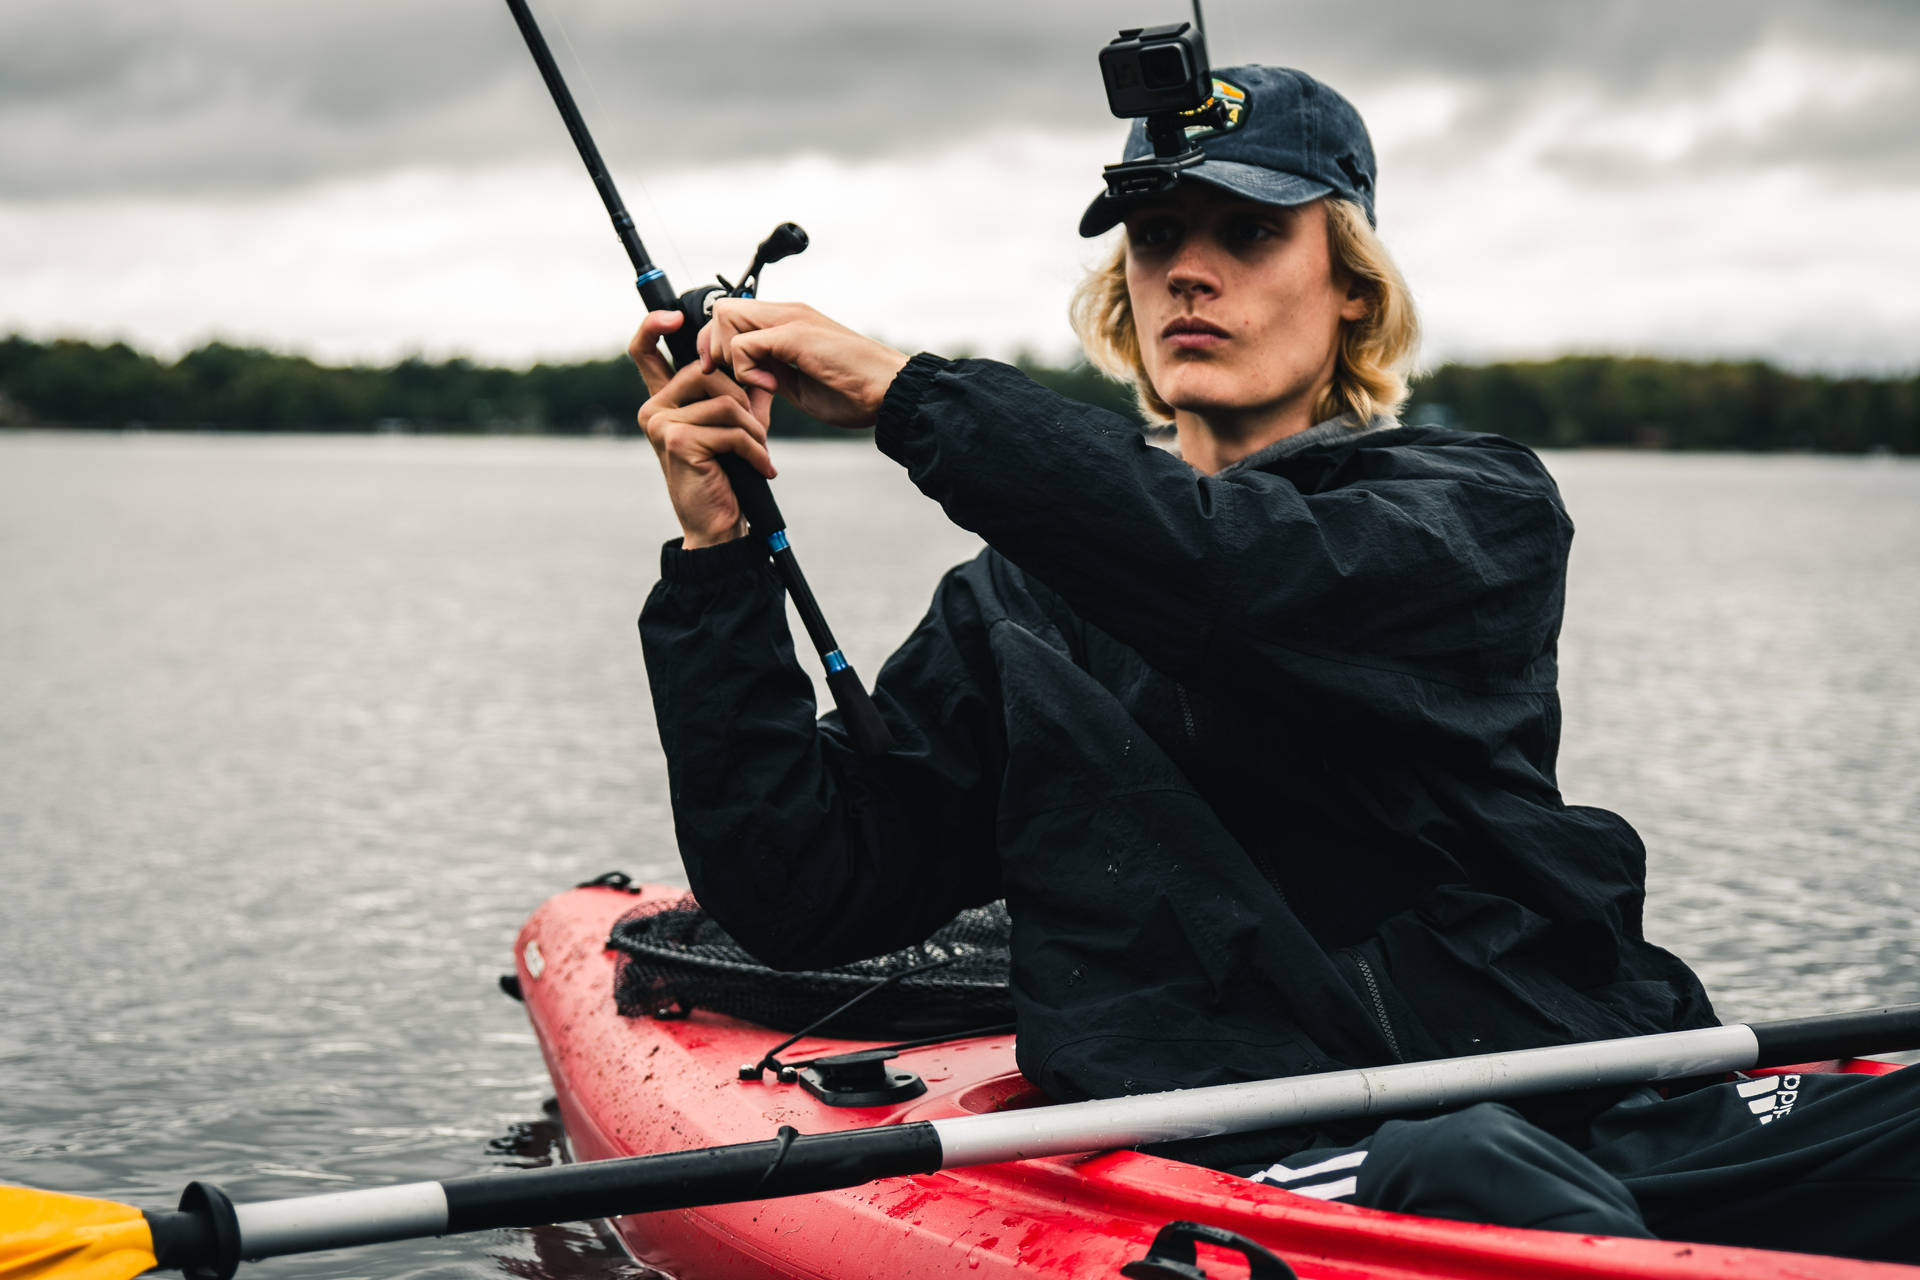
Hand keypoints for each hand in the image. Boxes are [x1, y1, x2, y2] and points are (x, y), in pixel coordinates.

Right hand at [629, 310, 775, 548]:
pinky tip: (761, 468)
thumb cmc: (727, 474)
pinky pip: (730, 429)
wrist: (719, 525)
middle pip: (706, 371)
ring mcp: (660, 424)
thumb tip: (755, 358)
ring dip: (754, 428)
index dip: (654, 325)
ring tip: (760, 452)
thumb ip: (734, 391)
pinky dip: (754, 449)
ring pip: (725, 401)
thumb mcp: (729, 425)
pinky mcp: (677, 441)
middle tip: (760, 430)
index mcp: (662, 400)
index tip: (678, 316)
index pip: (645, 351)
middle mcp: (653, 408)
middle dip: (744, 397)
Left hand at [697, 299, 909, 429]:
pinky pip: (743, 344)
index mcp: (788, 323)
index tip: (725, 376)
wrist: (888, 392)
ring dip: (730, 356)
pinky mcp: (794, 334)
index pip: (732, 316)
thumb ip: (772, 374)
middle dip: (716, 349)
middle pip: (722, 310)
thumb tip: (749, 377)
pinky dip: (747, 371)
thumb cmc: (853, 392)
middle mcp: (787, 313)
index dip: (717, 345)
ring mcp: (791, 320)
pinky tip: (772, 387)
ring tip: (759, 383)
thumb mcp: (799, 384)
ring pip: (726, 316)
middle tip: (740, 381)